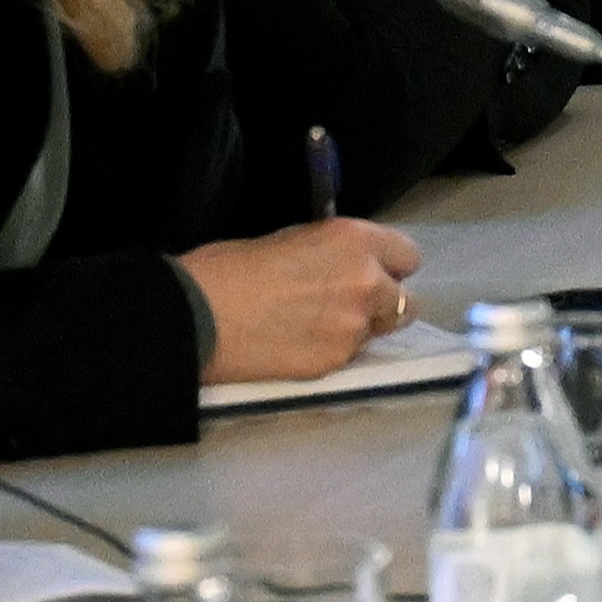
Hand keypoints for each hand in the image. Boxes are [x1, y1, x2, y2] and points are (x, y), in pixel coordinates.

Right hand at [181, 217, 423, 383]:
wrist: (193, 318)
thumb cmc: (227, 267)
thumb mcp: (289, 239)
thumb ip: (330, 252)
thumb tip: (342, 262)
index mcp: (355, 241)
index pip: (408, 256)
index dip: (388, 266)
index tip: (370, 272)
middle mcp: (367, 282)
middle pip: (405, 300)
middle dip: (381, 302)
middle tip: (345, 305)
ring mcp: (354, 327)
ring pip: (378, 331)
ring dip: (359, 329)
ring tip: (316, 328)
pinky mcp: (336, 362)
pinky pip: (350, 356)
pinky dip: (333, 351)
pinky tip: (298, 346)